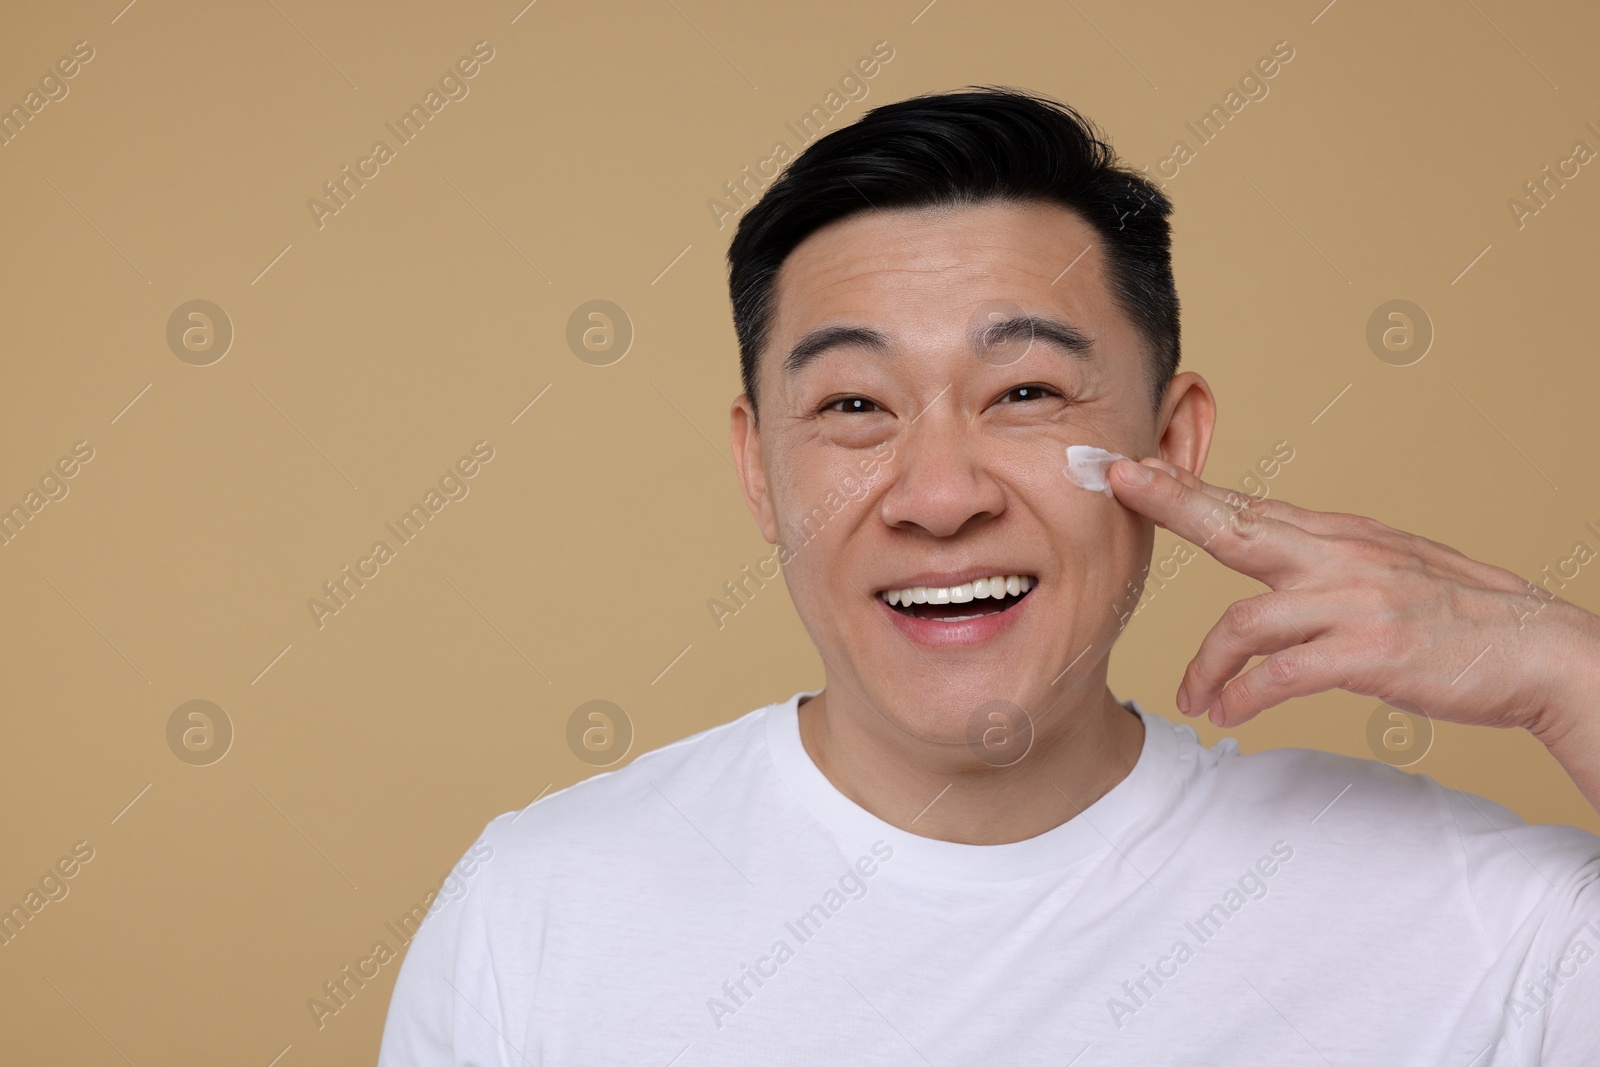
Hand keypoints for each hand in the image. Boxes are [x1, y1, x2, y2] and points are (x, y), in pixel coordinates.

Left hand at [1106, 457, 1599, 749]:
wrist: (1541, 652)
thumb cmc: (1461, 617)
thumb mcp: (1388, 569)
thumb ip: (1325, 561)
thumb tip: (1272, 558)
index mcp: (1342, 536)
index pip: (1249, 505)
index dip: (1185, 487)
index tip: (1132, 468)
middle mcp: (1342, 557)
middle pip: (1237, 524)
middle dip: (1172, 503)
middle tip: (1117, 485)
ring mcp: (1356, 603)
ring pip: (1246, 621)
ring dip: (1206, 664)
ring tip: (1191, 696)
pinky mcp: (1370, 654)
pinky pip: (1283, 675)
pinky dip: (1245, 696)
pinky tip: (1228, 713)